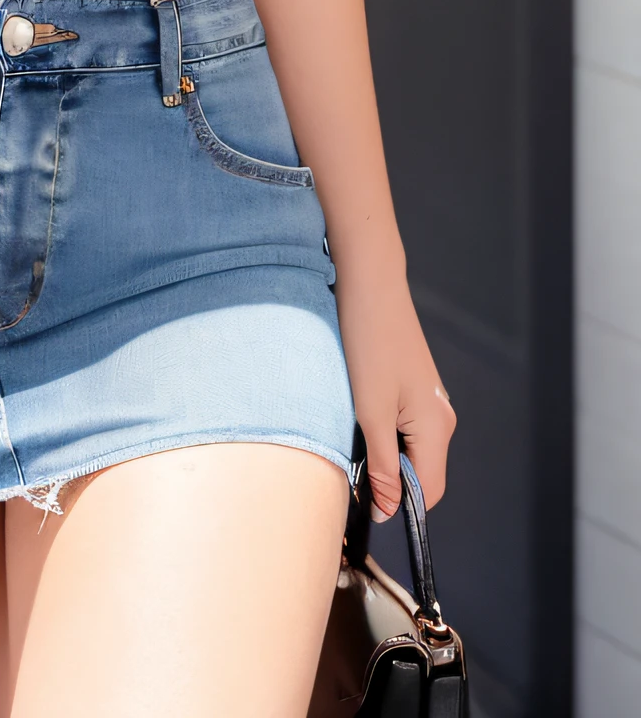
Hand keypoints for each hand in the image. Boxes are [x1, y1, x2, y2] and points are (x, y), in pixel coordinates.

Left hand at [336, 269, 454, 520]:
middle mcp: (441, 416)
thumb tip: (388, 510)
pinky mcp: (414, 385)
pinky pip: (404, 425)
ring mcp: (429, 399)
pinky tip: (359, 415)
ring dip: (384, 455)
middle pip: (421, 472)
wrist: (369, 284)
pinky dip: (384, 432)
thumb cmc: (369, 343)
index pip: (428, 492)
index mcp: (437, 427)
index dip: (399, 506)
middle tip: (353, 466)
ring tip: (353, 436)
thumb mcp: (371, 412)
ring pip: (410, 448)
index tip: (365, 502)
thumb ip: (383, 466)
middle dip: (390, 480)